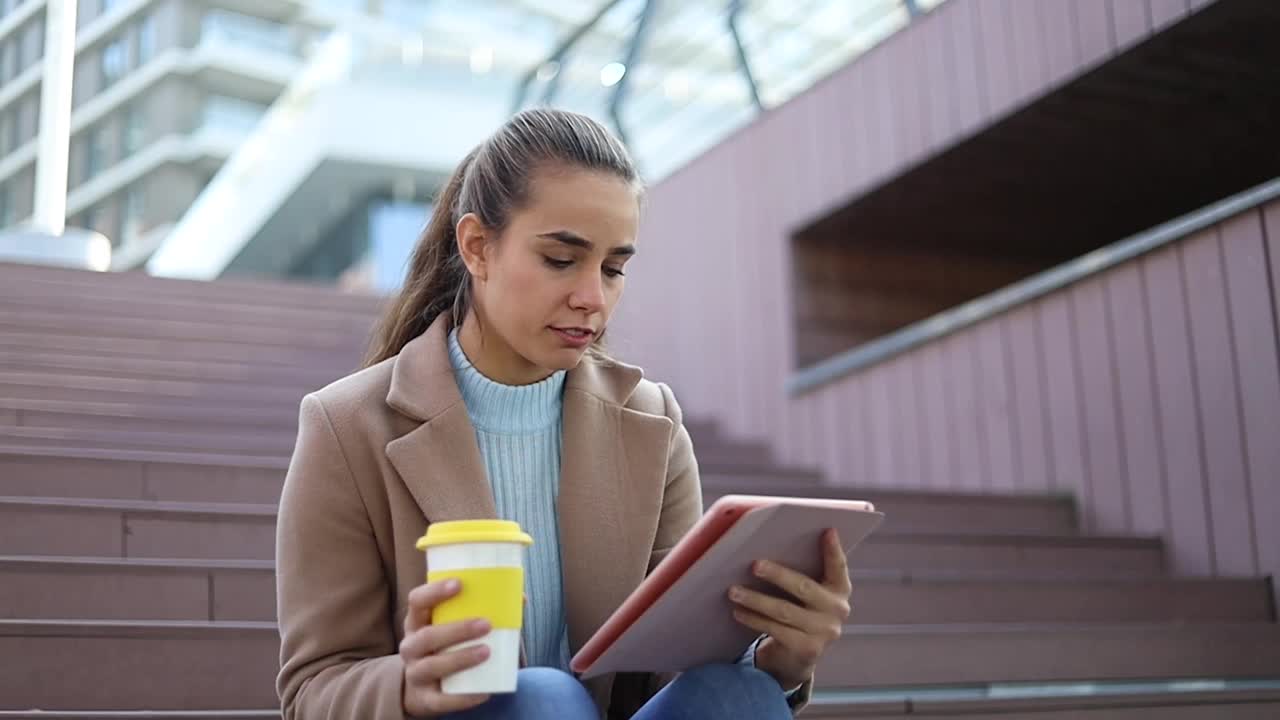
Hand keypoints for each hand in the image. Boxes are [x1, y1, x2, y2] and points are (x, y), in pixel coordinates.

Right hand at [400, 578, 493, 716]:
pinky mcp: (424, 699)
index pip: (417, 601)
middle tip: (486, 624)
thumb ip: (480, 610)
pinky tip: (483, 693)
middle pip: (427, 635)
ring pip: (432, 665)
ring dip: (460, 658)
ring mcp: (415, 673)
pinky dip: (462, 698)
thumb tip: (521, 598)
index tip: (459, 583)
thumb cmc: (446, 647)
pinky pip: (441, 700)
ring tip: (486, 652)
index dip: (434, 591)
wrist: (423, 689)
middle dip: (457, 629)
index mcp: (417, 622)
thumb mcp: (451, 626)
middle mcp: (411, 646)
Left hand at [728, 528, 851, 690]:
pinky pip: (775, 629)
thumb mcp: (808, 593)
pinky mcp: (807, 649)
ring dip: (756, 599)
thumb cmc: (800, 612)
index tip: (827, 531)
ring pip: (784, 611)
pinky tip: (738, 611)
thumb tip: (771, 544)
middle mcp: (837, 610)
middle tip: (754, 565)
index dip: (834, 550)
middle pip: (804, 588)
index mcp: (840, 589)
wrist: (798, 656)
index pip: (838, 567)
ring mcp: (824, 632)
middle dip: (778, 575)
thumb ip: (803, 572)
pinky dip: (754, 619)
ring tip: (734, 591)